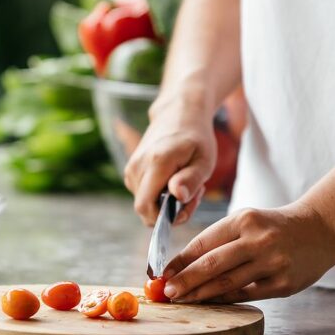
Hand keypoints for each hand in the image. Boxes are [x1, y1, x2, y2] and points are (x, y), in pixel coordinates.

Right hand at [123, 95, 215, 225]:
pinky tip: (173, 181)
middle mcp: (137, 166)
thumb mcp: (204, 160)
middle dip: (169, 211)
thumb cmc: (196, 138)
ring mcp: (130, 169)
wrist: (177, 115)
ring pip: (144, 203)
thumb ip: (191, 179)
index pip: (145, 207)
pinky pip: (143, 195)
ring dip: (165, 203)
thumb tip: (177, 197)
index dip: (164, 218)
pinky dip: (158, 195)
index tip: (186, 207)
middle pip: (145, 208)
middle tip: (192, 194)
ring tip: (185, 183)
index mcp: (156, 163)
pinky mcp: (130, 171)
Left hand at [162, 202, 334, 302]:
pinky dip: (225, 299)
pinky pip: (247, 295)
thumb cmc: (272, 227)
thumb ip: (219, 240)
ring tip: (182, 300)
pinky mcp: (284, 283)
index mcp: (244, 220)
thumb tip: (182, 264)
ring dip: (201, 294)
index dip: (180, 260)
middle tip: (166, 292)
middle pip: (211, 265)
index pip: (203, 242)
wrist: (320, 230)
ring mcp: (273, 263)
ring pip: (227, 283)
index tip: (162, 272)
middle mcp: (258, 240)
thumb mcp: (246, 222)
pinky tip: (209, 302)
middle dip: (185, 280)